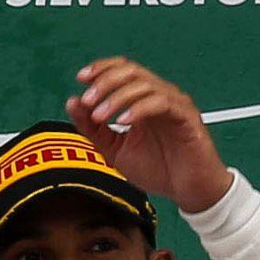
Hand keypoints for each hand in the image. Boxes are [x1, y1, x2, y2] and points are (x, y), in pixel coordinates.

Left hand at [66, 58, 233, 212]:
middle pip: (131, 70)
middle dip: (105, 82)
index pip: (122, 69)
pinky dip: (139, 108)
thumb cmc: (159, 169)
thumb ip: (93, 129)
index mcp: (143, 99)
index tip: (80, 79)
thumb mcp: (115, 150)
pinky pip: (161, 102)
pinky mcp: (186, 116)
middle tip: (88, 101)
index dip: (101, 68)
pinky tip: (123, 121)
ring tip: (100, 116)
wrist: (187, 191)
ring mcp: (174, 103)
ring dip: (117, 97)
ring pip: (144, 84)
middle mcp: (159, 95)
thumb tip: (72, 102)